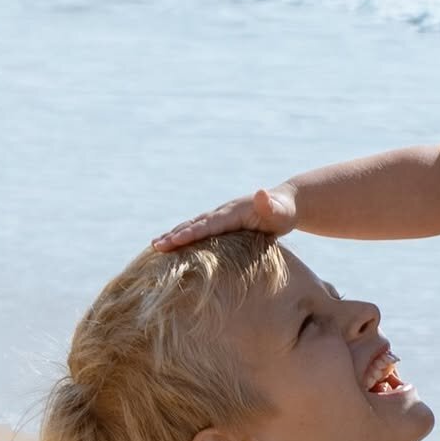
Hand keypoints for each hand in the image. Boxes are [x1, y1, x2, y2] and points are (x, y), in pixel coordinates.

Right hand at [153, 183, 297, 250]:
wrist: (283, 204)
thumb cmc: (284, 213)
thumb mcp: (281, 211)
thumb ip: (270, 206)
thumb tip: (262, 193)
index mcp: (233, 213)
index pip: (209, 225)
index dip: (191, 233)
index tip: (173, 241)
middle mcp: (222, 213)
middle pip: (195, 225)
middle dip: (175, 236)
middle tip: (156, 247)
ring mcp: (220, 218)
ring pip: (193, 227)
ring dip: (174, 236)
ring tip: (155, 247)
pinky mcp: (220, 225)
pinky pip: (199, 232)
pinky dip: (183, 238)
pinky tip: (172, 248)